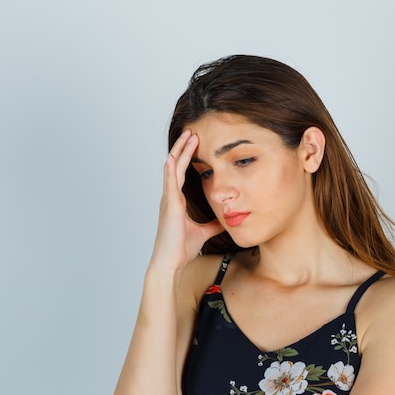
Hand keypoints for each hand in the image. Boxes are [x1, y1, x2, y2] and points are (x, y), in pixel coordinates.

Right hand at [150, 130, 223, 272]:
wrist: (170, 263)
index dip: (188, 156)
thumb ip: (213, 223)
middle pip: (176, 165)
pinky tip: (174, 157)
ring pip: (173, 169)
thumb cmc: (181, 249)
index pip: (182, 172)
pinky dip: (171, 169)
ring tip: (187, 135)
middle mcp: (170, 197)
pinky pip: (170, 184)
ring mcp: (168, 201)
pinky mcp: (170, 207)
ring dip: (180, 151)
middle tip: (192, 131)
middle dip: (184, 148)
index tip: (195, 142)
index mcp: (177, 201)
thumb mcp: (204, 232)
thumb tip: (226, 219)